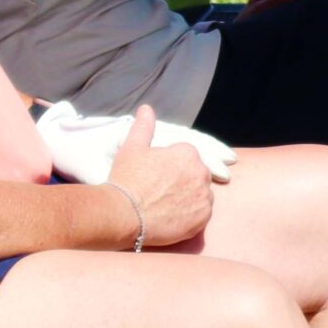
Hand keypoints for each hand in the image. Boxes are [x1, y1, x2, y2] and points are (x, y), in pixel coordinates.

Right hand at [109, 108, 216, 246]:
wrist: (123, 214)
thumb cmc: (127, 179)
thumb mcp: (132, 148)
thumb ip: (144, 127)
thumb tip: (146, 109)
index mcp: (188, 152)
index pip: (186, 159)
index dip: (171, 169)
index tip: (158, 179)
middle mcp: (200, 172)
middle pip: (196, 176)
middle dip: (183, 183)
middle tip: (161, 194)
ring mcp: (203, 196)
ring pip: (200, 195)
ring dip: (189, 199)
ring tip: (167, 207)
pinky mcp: (203, 218)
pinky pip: (202, 215)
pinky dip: (192, 216)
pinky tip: (175, 218)